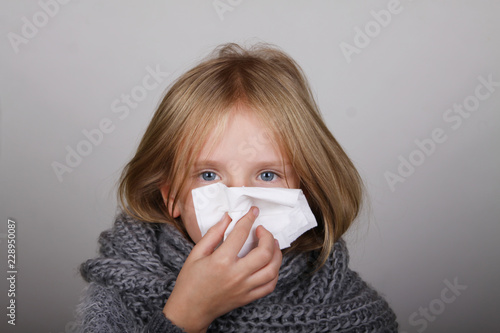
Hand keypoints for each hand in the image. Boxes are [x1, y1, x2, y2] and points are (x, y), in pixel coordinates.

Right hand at [162, 206, 281, 332]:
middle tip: (262, 230)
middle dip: (268, 236)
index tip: (253, 212)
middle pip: (264, 252)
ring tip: (272, 244)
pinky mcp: (248, 297)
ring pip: (272, 269)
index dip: (249, 219)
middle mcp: (236, 275)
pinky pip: (270, 285)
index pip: (241, 234)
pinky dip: (274, 272)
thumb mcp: (196, 254)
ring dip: (276, 254)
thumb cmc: (190, 281)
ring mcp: (244, 288)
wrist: (189, 310)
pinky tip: (270, 263)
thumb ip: (213, 234)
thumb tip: (227, 218)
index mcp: (221, 261)